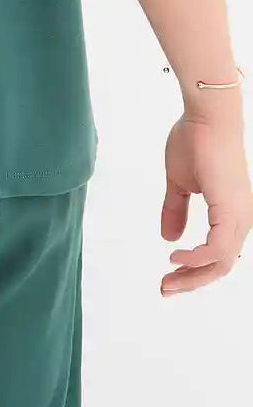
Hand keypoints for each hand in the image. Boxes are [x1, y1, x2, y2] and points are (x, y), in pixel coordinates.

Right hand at [161, 112, 252, 295]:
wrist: (206, 117)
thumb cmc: (195, 140)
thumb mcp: (179, 182)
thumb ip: (176, 209)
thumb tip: (169, 237)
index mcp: (231, 212)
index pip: (218, 254)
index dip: (194, 270)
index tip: (168, 275)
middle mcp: (241, 219)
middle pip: (221, 266)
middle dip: (192, 281)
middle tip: (166, 289)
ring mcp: (239, 216)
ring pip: (222, 263)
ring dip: (193, 276)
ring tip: (168, 279)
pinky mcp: (232, 211)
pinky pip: (217, 249)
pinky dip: (196, 259)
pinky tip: (176, 257)